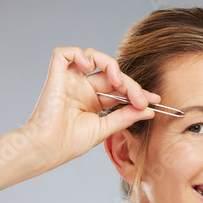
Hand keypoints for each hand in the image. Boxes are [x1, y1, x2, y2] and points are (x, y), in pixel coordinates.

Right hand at [21, 47, 157, 169]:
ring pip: (92, 57)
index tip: (154, 100)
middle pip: (111, 73)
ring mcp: (70, 81)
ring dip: (111, 65)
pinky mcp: (56, 75)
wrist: (48, 149)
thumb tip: (149, 110)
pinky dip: (79, 54)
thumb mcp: (105, 128)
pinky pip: (65, 53)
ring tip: (118, 81)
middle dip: (130, 84)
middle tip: (141, 99)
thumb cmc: (70, 143)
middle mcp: (82, 88)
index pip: (119, 88)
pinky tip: (90, 67)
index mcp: (93, 101)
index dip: (136, 91)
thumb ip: (126, 116)